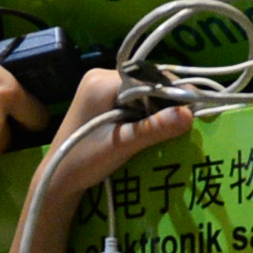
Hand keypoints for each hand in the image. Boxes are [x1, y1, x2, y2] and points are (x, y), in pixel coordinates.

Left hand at [31, 68, 194, 224]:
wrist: (57, 177)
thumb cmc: (84, 161)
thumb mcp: (122, 145)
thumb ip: (154, 128)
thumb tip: (189, 115)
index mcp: (102, 81)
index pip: (149, 78)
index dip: (173, 92)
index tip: (195, 109)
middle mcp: (100, 76)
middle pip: (146, 81)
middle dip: (167, 100)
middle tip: (186, 121)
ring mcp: (99, 85)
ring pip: (142, 89)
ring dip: (158, 106)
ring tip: (173, 125)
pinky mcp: (101, 97)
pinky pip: (132, 97)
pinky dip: (146, 110)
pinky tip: (154, 125)